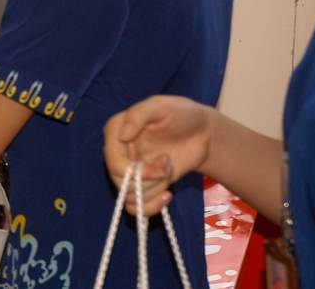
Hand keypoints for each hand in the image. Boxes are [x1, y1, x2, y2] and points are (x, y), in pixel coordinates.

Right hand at [103, 95, 213, 215]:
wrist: (202, 133)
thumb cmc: (182, 114)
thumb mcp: (162, 106)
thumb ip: (139, 115)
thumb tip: (122, 136)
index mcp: (117, 131)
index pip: (112, 161)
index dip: (135, 171)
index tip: (163, 165)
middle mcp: (119, 152)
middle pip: (119, 181)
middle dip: (148, 181)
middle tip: (167, 167)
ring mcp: (130, 170)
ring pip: (129, 196)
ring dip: (155, 190)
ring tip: (169, 172)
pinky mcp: (144, 185)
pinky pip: (135, 208)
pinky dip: (151, 207)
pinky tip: (168, 195)